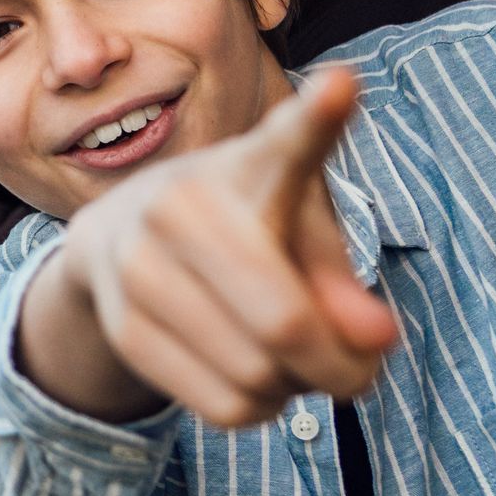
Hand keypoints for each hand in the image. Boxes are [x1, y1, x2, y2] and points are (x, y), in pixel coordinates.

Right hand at [23, 65, 403, 428]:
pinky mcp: (122, 326)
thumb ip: (344, 284)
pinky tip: (253, 379)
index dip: (318, 117)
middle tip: (358, 371)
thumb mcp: (303, 236)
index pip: (287, 143)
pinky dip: (258, 410)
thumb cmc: (245, 230)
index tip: (343, 85)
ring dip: (295, 390)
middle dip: (341, 368)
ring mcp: (140, 265)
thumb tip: (375, 341)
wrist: (120, 236)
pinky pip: (223, 408)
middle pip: (286, 323)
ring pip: (255, 377)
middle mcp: (183, 203)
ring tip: (289, 361)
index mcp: (250, 165)